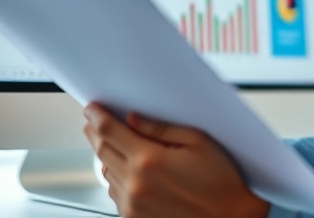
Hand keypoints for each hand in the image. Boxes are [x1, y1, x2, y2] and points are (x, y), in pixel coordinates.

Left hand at [83, 103, 269, 217]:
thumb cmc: (221, 182)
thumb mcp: (198, 142)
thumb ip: (160, 129)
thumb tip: (133, 119)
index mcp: (150, 160)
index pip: (110, 131)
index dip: (97, 116)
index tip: (92, 109)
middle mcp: (135, 184)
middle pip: (101, 150)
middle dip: (95, 132)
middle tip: (94, 122)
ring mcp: (132, 204)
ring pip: (105, 172)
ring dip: (105, 155)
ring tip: (114, 144)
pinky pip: (114, 193)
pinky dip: (115, 178)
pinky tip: (129, 170)